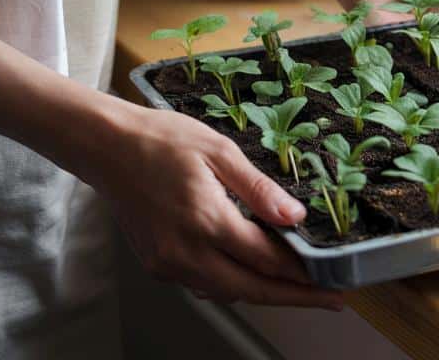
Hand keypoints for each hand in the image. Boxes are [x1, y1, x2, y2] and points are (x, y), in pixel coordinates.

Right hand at [91, 100, 343, 309]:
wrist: (107, 147)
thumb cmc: (161, 141)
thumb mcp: (220, 152)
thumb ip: (259, 189)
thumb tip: (295, 216)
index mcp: (206, 220)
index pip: (267, 260)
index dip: (304, 274)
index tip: (332, 282)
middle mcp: (185, 251)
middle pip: (251, 289)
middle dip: (294, 297)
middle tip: (328, 298)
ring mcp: (168, 263)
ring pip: (228, 292)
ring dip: (264, 292)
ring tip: (298, 285)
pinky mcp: (158, 265)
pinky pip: (204, 284)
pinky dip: (233, 282)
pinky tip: (252, 270)